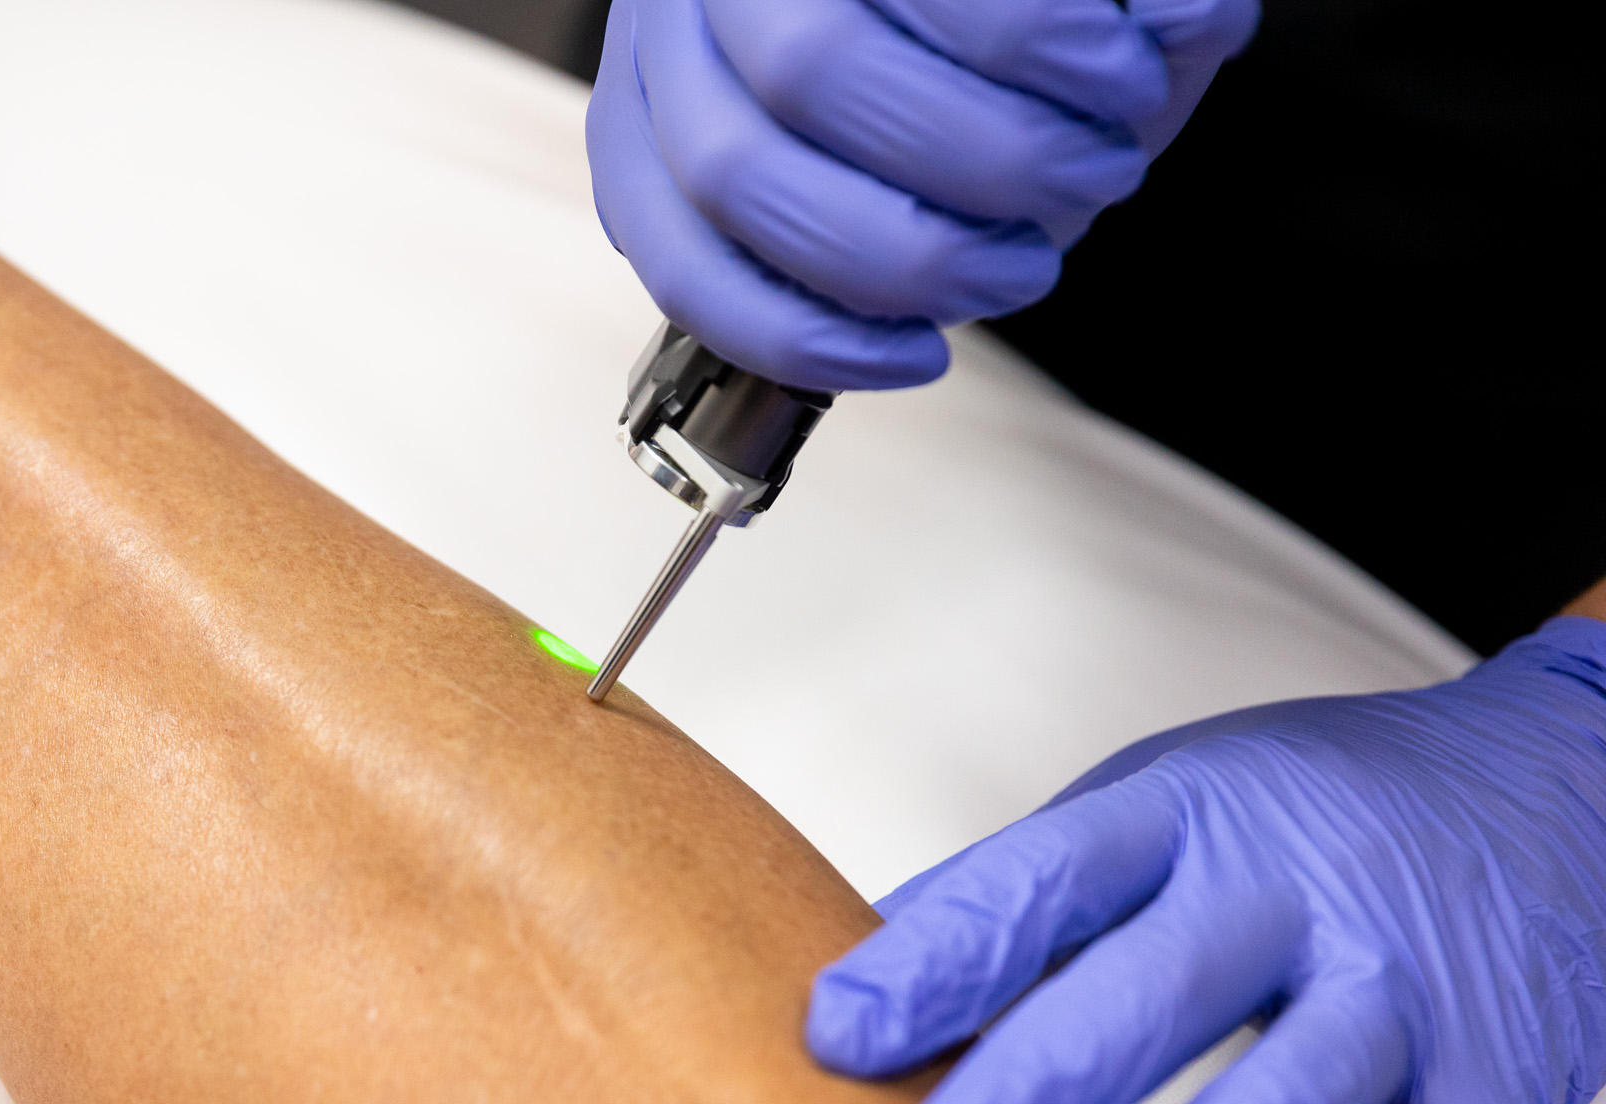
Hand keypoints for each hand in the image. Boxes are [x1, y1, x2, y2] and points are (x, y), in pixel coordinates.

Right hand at [584, 0, 1256, 389]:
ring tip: (1018, 271)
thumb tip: (1185, 22)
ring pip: (735, 178)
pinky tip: (908, 356)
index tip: (1123, 86)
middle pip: (811, 67)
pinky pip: (681, 273)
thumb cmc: (995, 13)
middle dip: (980, 157)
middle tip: (1093, 181)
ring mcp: (651, 62)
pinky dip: (800, 337)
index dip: (1024, 34)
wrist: (886, 27)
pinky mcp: (631, 162)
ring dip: (899, 258)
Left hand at [807, 617, 1605, 1103]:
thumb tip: (879, 942)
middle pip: (1143, 997)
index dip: (935, 960)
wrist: (1560, 779)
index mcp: (1186, 815)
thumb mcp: (1170, 794)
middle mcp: (1289, 893)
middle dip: (1024, 1098)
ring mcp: (1401, 983)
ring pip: (1288, 1098)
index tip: (839, 1033)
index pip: (1040, 881)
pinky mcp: (1502, 1072)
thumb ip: (1036, 874)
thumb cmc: (1325, 800)